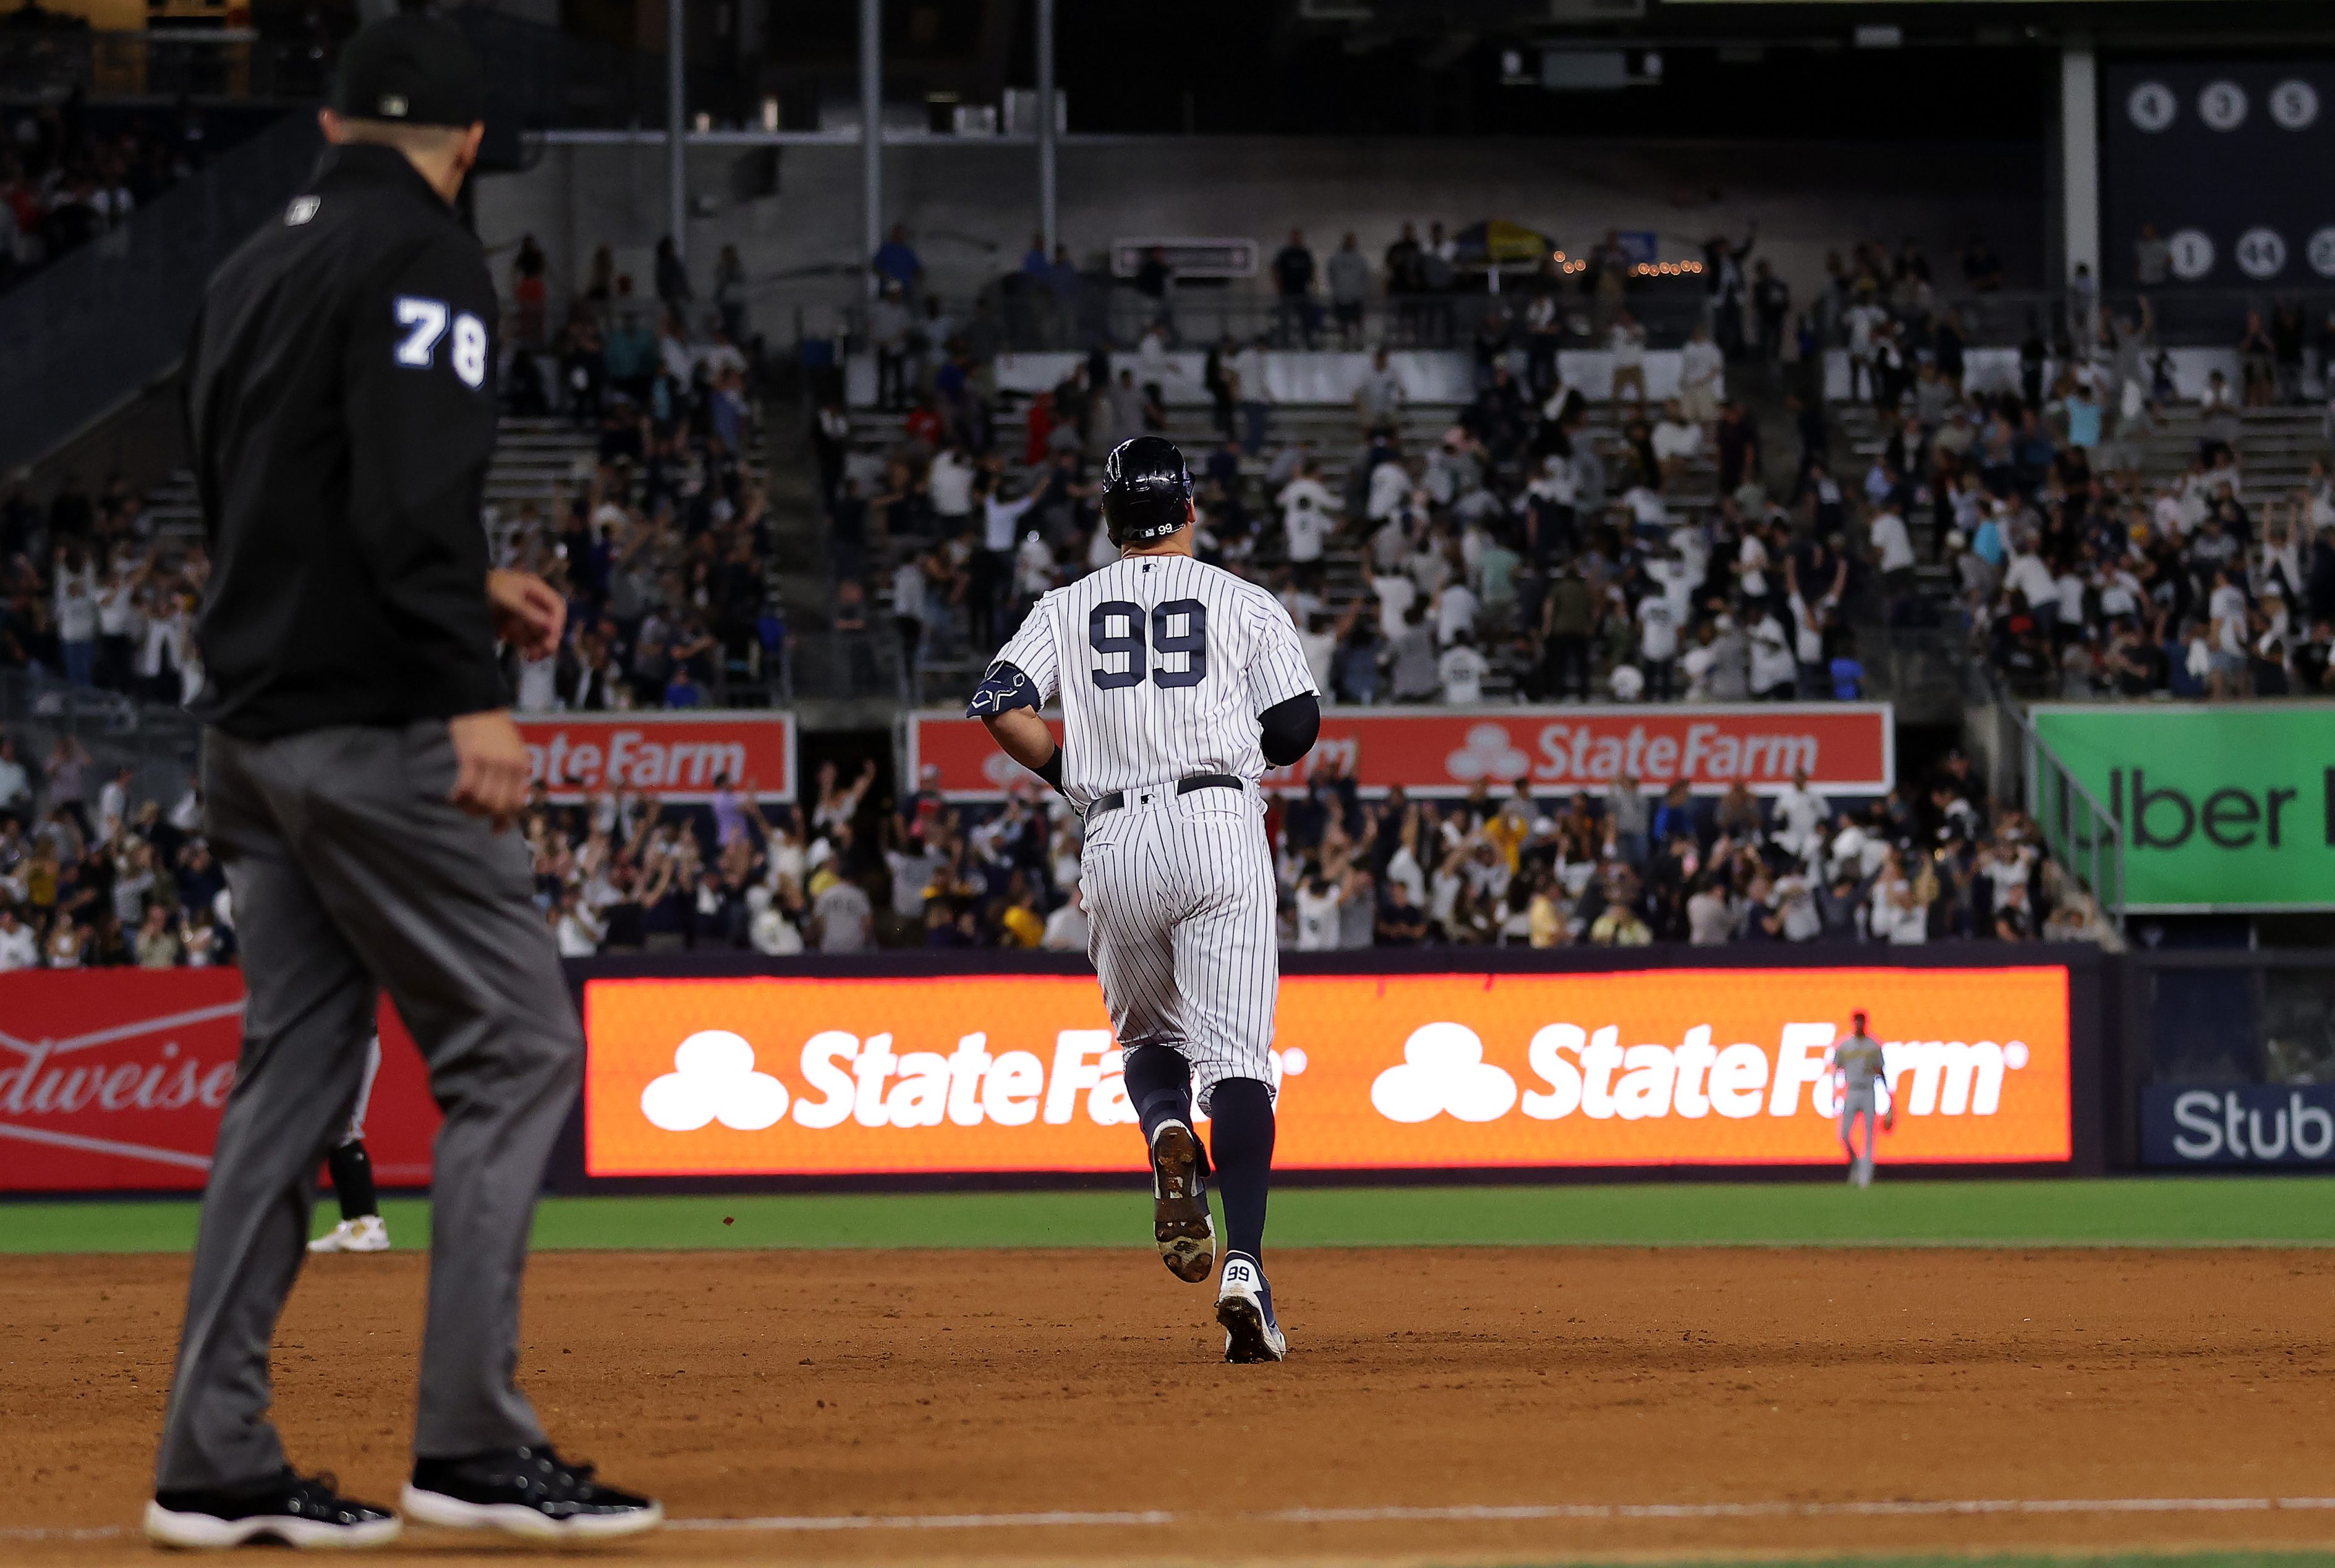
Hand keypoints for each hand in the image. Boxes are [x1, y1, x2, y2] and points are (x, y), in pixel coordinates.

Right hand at [448, 709, 531, 829]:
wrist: (478, 702)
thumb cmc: (493, 729)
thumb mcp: (511, 750)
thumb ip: (511, 774)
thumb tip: (507, 804)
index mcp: (520, 765)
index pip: (516, 803)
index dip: (506, 820)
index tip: (496, 830)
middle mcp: (508, 766)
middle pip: (498, 805)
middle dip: (485, 815)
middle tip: (473, 813)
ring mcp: (490, 761)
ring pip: (482, 799)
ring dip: (469, 808)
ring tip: (462, 804)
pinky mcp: (471, 756)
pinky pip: (466, 787)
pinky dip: (458, 797)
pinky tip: (453, 798)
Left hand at [487, 569, 564, 658]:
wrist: (462, 592)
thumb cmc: (485, 589)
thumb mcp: (507, 599)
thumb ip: (528, 612)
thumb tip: (550, 627)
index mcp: (535, 588)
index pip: (557, 606)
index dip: (557, 623)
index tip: (551, 638)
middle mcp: (533, 601)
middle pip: (550, 622)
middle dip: (547, 639)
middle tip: (539, 654)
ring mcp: (525, 614)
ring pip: (541, 633)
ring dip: (538, 646)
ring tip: (530, 657)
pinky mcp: (515, 624)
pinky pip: (528, 637)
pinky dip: (528, 646)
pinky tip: (524, 654)